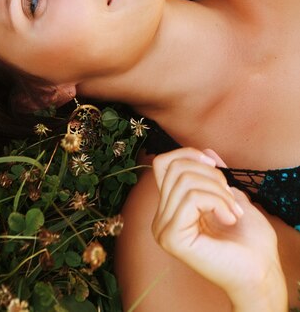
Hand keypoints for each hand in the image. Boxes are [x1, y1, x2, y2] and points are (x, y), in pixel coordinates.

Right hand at [151, 148, 286, 310]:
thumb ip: (214, 175)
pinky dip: (217, 202)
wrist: (261, 270)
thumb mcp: (230, 195)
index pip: (163, 163)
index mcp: (170, 208)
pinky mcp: (172, 238)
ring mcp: (163, 229)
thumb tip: (205, 151)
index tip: (215, 165)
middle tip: (231, 198)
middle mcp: (161, 218)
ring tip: (232, 212)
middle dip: (211, 174)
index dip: (188, 154)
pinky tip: (228, 219)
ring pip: (185, 181)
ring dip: (218, 191)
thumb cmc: (249, 239)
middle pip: (176, 167)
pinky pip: (191, 198)